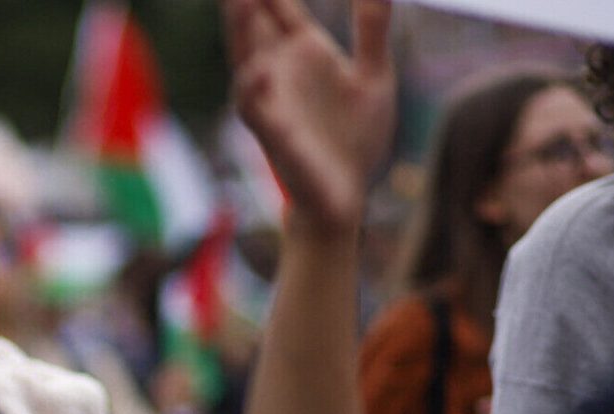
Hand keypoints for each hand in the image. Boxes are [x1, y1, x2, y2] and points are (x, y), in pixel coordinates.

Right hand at [225, 0, 394, 232]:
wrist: (347, 195)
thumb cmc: (355, 137)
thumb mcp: (374, 75)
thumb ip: (371, 29)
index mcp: (302, 50)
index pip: (276, 3)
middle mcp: (277, 69)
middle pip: (251, 20)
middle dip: (242, 0)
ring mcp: (271, 99)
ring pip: (245, 57)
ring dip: (239, 28)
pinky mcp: (274, 133)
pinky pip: (256, 107)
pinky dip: (254, 87)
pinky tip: (259, 69)